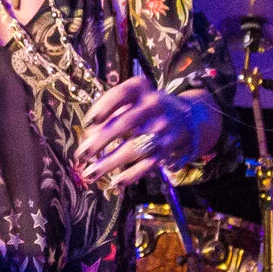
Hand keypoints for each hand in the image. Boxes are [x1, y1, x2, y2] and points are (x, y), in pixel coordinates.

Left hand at [75, 77, 207, 189]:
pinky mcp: (169, 147)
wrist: (190, 116)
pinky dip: (132, 175)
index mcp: (141, 88)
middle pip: (125, 123)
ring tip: (92, 173)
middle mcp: (154, 105)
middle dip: (100, 141)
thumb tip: (88, 136)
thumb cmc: (148, 108)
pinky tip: (116, 182)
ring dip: (111, 162)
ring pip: (135, 148)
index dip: (103, 107)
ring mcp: (163, 127)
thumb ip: (111, 111)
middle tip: (82, 154)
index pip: (120, 94)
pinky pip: (149, 163)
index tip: (88, 122)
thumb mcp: (134, 99)